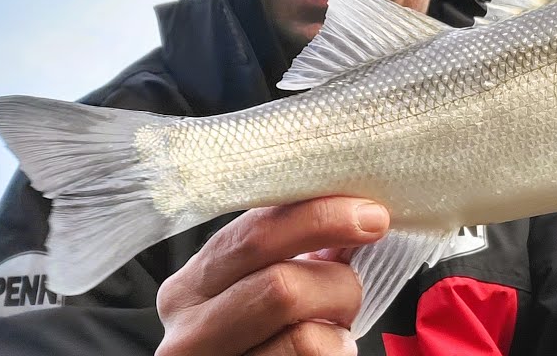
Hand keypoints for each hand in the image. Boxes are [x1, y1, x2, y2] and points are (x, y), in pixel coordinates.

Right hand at [155, 197, 389, 354]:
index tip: (368, 214)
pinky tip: (326, 351)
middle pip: (280, 285)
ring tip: (336, 326)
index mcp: (190, 286)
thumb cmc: (257, 336)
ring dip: (338, 325)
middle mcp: (189, 331)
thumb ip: (289, 254)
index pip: (252, 234)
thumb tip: (353, 216)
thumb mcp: (255, 288)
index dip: (318, 217)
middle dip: (337, 280)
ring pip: (303, 335)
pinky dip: (336, 351)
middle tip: (355, 285)